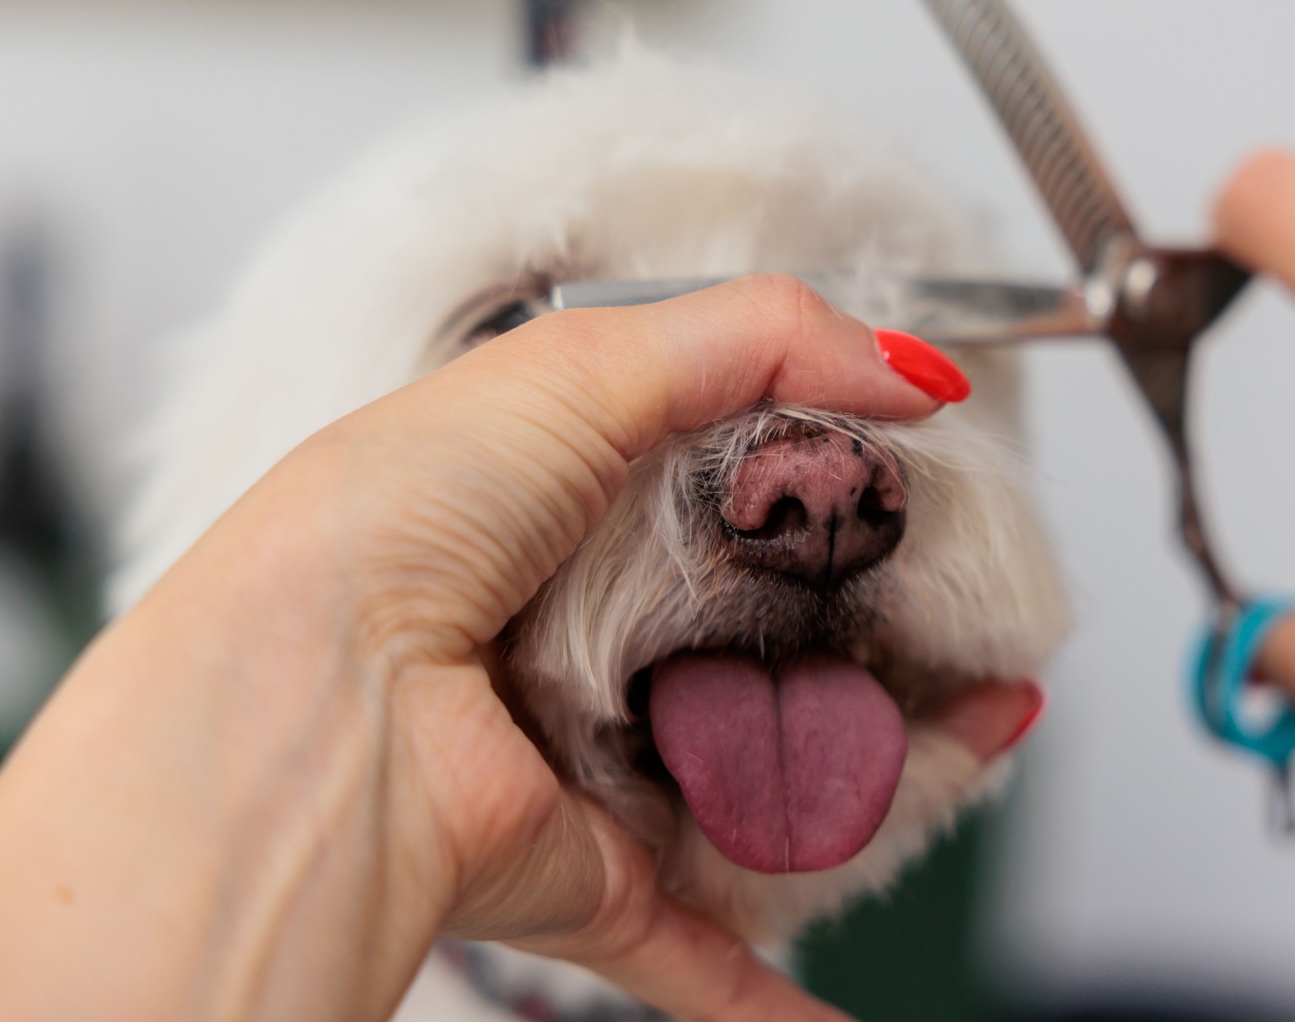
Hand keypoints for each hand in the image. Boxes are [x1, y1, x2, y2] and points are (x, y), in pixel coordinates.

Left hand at [0, 275, 1038, 1021]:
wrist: (302, 702)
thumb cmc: (393, 522)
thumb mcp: (582, 364)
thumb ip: (762, 340)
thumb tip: (911, 369)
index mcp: (575, 507)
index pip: (746, 504)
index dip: (848, 500)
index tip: (938, 497)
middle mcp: (589, 634)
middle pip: (779, 648)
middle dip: (897, 648)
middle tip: (993, 640)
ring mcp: (595, 759)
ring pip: (768, 781)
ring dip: (881, 776)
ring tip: (988, 736)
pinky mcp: (587, 874)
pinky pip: (697, 943)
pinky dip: (765, 992)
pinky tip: (836, 1013)